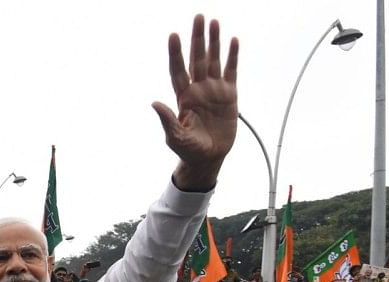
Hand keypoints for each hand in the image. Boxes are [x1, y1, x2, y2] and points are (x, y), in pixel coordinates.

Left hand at [151, 15, 238, 190]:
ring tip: (213, 22)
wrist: (208, 157)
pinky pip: (231, 71)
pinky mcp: (229, 94)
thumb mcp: (175, 137)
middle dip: (196, 38)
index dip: (176, 54)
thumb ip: (167, 120)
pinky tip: (233, 41)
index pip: (178, 70)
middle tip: (198, 17)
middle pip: (197, 58)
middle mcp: (198, 89)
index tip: (173, 36)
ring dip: (214, 41)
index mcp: (183, 97)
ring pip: (213, 60)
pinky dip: (232, 56)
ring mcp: (214, 90)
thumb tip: (155, 103)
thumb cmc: (189, 149)